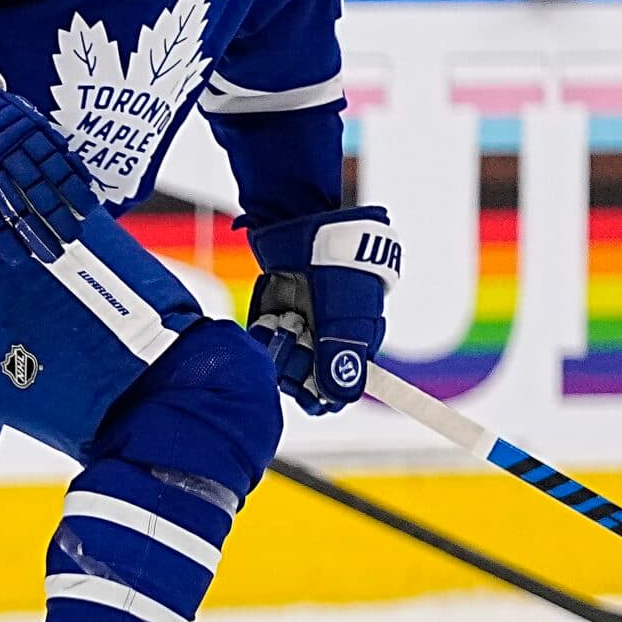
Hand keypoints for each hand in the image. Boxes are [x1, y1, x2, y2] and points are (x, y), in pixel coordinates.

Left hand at [245, 206, 402, 414]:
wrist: (303, 223)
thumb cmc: (337, 264)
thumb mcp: (344, 309)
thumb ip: (341, 353)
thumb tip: (341, 398)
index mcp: (356, 342)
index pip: (341, 389)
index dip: (324, 397)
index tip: (309, 393)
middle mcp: (327, 340)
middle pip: (308, 382)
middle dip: (299, 366)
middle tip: (298, 336)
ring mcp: (301, 329)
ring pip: (284, 365)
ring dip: (281, 348)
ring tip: (286, 320)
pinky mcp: (276, 317)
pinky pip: (265, 343)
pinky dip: (265, 334)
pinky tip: (273, 316)